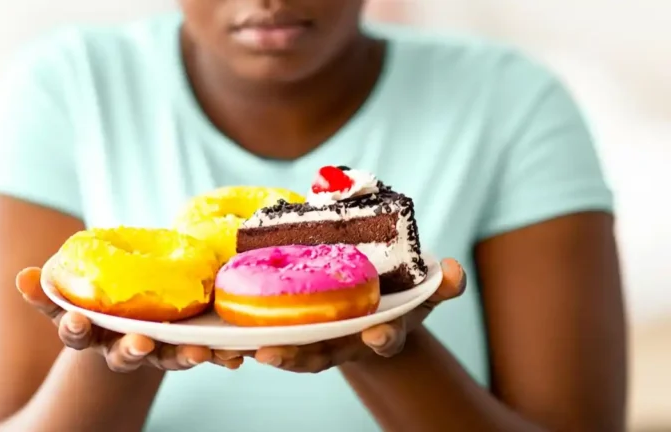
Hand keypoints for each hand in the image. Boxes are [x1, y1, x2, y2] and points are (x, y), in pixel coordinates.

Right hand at [16, 267, 243, 371]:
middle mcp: (123, 348)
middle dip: (132, 350)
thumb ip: (50, 291)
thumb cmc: (99, 304)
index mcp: (93, 334)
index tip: (77, 321)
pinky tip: (236, 357)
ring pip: (169, 357)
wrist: (133, 319)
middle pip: (125, 354)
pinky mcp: (187, 347)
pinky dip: (220, 356)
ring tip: (200, 352)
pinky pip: (205, 354)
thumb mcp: (72, 296)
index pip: (77, 335)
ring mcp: (157, 351)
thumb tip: (22, 276)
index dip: (75, 329)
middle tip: (140, 344)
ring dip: (184, 355)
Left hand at [218, 258, 465, 372]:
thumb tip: (457, 271)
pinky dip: (256, 337)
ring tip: (252, 349)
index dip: (383, 338)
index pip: (385, 338)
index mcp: (381, 331)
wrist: (370, 310)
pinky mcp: (298, 332)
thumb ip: (442, 285)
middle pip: (323, 356)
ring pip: (292, 353)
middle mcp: (347, 343)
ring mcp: (321, 341)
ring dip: (273, 352)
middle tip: (274, 353)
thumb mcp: (422, 291)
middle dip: (300, 357)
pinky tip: (234, 332)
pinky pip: (275, 337)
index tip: (378, 334)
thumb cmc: (398, 299)